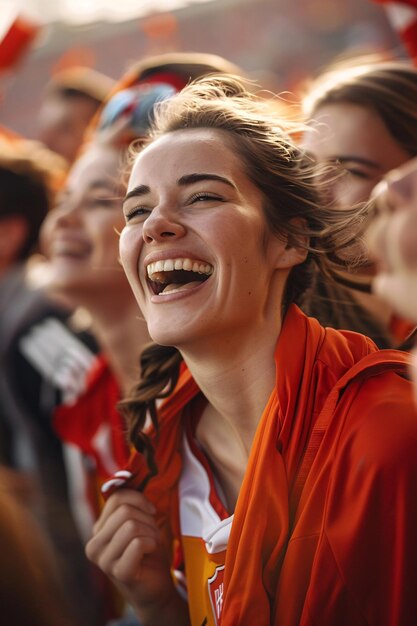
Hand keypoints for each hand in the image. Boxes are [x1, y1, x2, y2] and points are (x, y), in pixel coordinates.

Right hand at [85, 488, 174, 610]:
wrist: (156, 587)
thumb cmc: (148, 552)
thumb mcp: (138, 522)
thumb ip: (131, 503)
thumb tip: (130, 471)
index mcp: (98, 530)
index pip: (116, 498)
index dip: (139, 499)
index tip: (150, 511)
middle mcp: (94, 544)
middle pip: (125, 510)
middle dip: (147, 519)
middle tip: (152, 533)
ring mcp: (103, 560)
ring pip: (131, 525)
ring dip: (151, 532)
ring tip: (151, 544)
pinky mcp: (118, 572)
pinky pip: (138, 543)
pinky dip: (152, 544)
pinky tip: (150, 554)